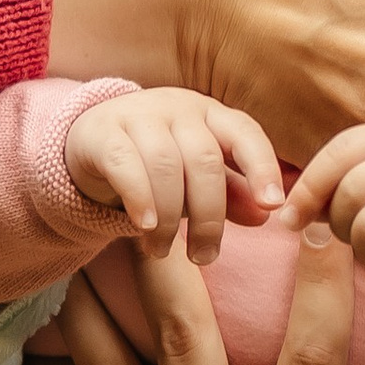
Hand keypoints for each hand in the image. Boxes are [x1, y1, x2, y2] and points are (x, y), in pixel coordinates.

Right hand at [64, 88, 281, 264]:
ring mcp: (139, 115)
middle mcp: (178, 107)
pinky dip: (139, 199)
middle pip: (204, 161)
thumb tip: (265, 216)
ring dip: (168, 219)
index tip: (273, 205)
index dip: (263, 167)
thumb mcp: (196, 178)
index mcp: (211, 114)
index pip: (245, 134)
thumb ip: (231, 193)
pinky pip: (125, 165)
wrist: (91, 142)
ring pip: (165, 166)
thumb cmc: (157, 162)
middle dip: (209, 217)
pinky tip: (144, 227)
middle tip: (204, 256)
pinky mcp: (103, 132)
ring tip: (161, 250)